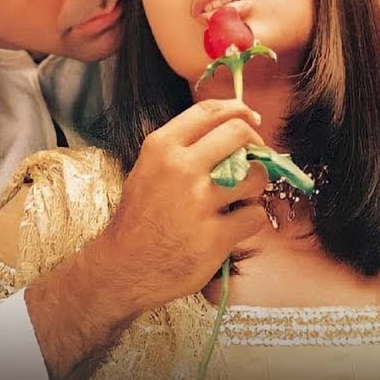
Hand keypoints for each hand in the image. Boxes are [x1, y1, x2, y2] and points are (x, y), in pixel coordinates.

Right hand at [100, 98, 268, 309]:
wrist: (123, 269)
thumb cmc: (139, 218)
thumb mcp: (148, 169)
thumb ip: (183, 148)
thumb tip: (230, 129)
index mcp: (162, 148)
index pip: (209, 111)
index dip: (238, 110)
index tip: (251, 119)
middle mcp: (180, 169)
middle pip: (239, 134)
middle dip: (255, 144)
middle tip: (254, 159)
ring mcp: (199, 203)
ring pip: (255, 176)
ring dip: (256, 185)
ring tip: (241, 196)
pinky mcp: (214, 237)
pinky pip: (255, 216)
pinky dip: (250, 220)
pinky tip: (234, 225)